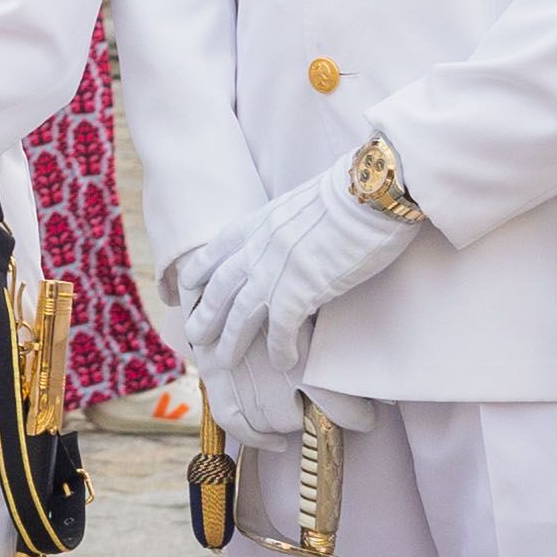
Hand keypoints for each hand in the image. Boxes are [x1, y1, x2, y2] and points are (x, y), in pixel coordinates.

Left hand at [171, 154, 421, 368]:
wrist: (368, 194)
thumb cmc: (349, 194)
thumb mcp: (299, 204)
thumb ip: (285, 227)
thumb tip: (292, 243)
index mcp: (256, 223)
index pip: (216, 250)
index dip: (200, 270)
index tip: (188, 286)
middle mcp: (256, 248)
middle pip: (220, 289)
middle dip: (206, 314)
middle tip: (194, 336)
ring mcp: (273, 272)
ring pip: (241, 314)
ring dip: (231, 340)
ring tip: (223, 360)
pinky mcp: (298, 293)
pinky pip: (281, 330)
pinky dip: (279, 349)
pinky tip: (281, 363)